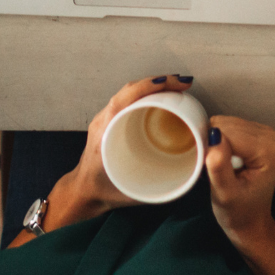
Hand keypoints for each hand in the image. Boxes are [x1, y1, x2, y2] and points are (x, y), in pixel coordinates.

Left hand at [24, 75, 190, 239]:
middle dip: (158, 82)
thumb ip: (160, 186)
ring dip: (152, 85)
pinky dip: (144, 93)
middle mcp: (103, 120)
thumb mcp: (132, 191)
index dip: (151, 86)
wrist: (83, 192)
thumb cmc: (104, 191)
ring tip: (175, 87)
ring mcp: (104, 118)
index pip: (126, 97)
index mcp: (105, 131)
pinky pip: (126, 99)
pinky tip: (160, 96)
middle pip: (129, 89)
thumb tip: (191, 177)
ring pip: (128, 91)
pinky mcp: (107, 120)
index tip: (176, 84)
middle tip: (182, 84)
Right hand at [204, 116, 274, 250]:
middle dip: (215, 145)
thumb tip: (213, 137)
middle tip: (219, 170)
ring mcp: (267, 133)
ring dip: (217, 144)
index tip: (213, 170)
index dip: (212, 149)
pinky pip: (229, 125)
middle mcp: (272, 137)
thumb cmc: (238, 211)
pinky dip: (222, 141)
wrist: (250, 220)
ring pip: (225, 123)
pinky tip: (227, 160)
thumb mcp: (225, 195)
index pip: (226, 133)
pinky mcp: (259, 133)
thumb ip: (219, 167)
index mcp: (268, 150)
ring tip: (224, 167)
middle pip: (226, 125)